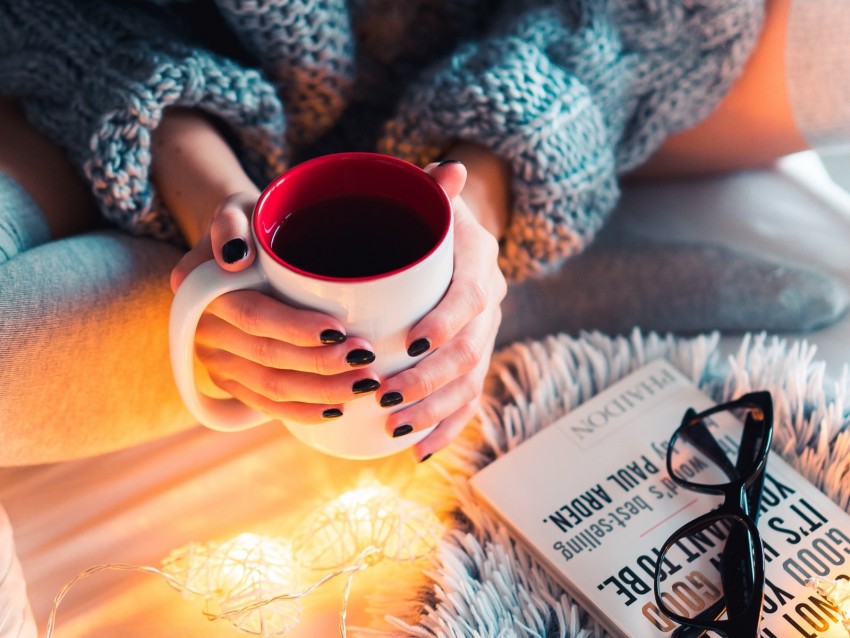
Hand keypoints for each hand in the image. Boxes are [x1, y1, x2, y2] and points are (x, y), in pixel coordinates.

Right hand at [170, 192, 382, 424]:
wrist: (237, 250)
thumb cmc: (251, 226)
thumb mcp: (239, 209)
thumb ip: (229, 224)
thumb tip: (233, 257)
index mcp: (206, 292)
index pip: (254, 316)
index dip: (296, 328)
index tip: (339, 330)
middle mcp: (207, 332)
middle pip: (268, 357)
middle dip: (321, 365)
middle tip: (367, 361)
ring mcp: (218, 361)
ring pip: (271, 388)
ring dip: (321, 392)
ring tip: (365, 384)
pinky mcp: (232, 381)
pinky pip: (265, 404)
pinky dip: (302, 411)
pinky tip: (337, 410)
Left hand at [379, 160, 507, 460]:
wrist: (456, 242)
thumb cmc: (428, 221)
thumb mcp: (429, 198)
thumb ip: (432, 188)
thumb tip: (450, 169)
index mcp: (481, 265)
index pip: (473, 297)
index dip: (447, 322)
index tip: (411, 342)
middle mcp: (490, 307)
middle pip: (470, 352)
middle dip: (429, 380)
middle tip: (385, 396)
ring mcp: (483, 339)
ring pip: (469, 385)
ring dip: (434, 411)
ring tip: (395, 429)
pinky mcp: (470, 363)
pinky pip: (467, 402)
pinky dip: (446, 428)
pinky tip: (419, 451)